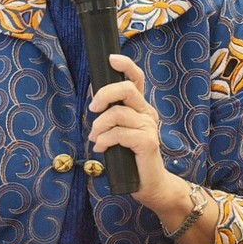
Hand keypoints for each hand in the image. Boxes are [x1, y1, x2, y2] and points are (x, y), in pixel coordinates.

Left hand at [87, 54, 185, 209]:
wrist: (150, 184)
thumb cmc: (131, 157)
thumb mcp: (120, 132)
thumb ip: (112, 117)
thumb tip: (94, 103)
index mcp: (141, 108)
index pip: (137, 79)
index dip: (125, 66)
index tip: (112, 59)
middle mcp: (147, 113)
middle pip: (127, 89)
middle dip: (104, 94)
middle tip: (93, 107)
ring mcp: (149, 127)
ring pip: (117, 113)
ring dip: (99, 126)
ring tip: (95, 138)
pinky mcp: (147, 142)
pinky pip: (118, 133)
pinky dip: (104, 140)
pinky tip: (101, 148)